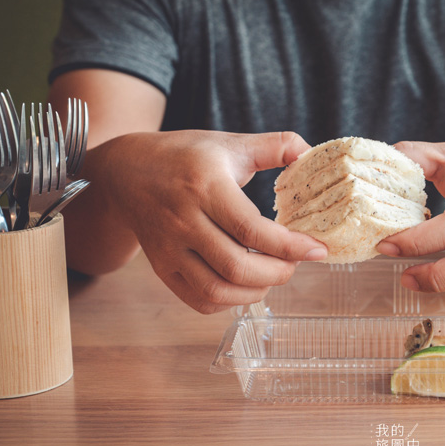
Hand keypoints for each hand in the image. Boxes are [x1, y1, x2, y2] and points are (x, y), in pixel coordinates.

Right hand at [95, 130, 326, 312]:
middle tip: (296, 262)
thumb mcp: (230, 143)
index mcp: (205, 186)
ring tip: (274, 274)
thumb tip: (311, 154)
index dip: (291, 246)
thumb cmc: (185, 156)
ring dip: (256, 291)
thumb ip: (276, 146)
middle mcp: (183, 220)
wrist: (126, 171)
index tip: (317, 249)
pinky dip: (230, 302)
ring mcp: (169, 248)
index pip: (252, 229)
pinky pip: (199, 300)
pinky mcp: (162, 268)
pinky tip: (246, 285)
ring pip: (217, 290)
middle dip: (279, 272)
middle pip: (237, 266)